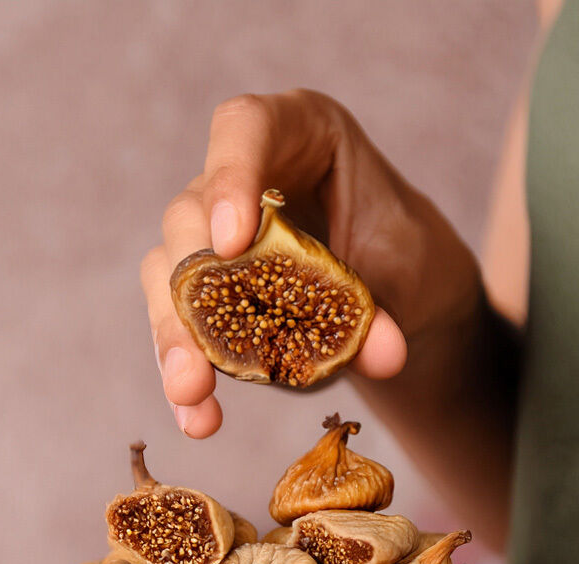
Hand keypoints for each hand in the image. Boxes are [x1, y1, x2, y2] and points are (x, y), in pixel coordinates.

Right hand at [142, 88, 479, 436]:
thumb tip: (385, 356)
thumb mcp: (407, 270)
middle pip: (191, 215)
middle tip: (204, 329)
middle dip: (192, 284)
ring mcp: (214, 238)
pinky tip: (197, 419)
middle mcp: (242, 180)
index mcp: (298, 135)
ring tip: (192, 395)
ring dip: (177, 340)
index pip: (245, 130)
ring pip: (171, 277)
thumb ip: (387, 303)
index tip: (231, 241)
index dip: (229, 178)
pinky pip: (182, 328)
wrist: (404, 300)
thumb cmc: (406, 257)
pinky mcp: (208, 295)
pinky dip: (190, 374)